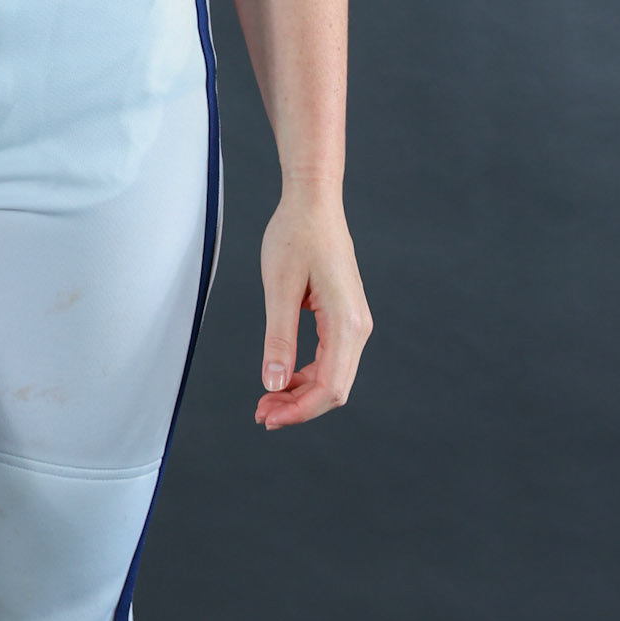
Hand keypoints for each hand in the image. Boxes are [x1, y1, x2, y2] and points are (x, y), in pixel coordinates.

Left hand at [255, 185, 370, 429]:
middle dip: (298, 407)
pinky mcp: (345, 317)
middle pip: (334, 388)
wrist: (314, 203)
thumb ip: (278, 337)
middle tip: (261, 413)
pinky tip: (283, 377)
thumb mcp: (279, 286)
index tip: (267, 416)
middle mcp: (358, 326)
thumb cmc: (296, 235)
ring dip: (302, 393)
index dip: (299, 410)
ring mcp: (355, 322)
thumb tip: (274, 383)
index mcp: (346, 322)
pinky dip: (307, 374)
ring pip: (333, 376)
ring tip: (268, 398)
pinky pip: (331, 358)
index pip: (330, 387)